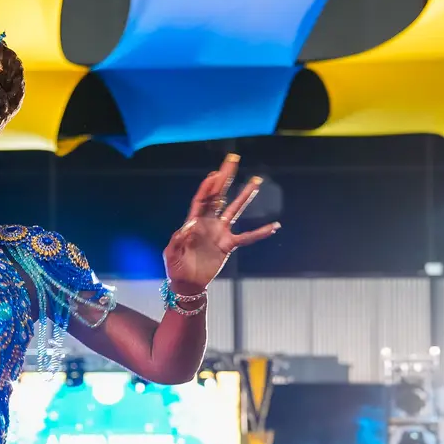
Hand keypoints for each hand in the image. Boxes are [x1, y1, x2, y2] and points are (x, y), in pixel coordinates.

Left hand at [165, 153, 279, 292]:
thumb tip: (189, 226)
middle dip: (225, 178)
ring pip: (235, 210)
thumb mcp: (170, 253)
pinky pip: (246, 238)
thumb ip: (177, 240)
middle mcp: (208, 223)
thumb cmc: (175, 266)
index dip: (207, 187)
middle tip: (233, 159)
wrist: (187, 283)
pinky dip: (259, 233)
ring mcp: (220, 232)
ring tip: (256, 180)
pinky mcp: (228, 245)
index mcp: (193, 222)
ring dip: (245, 196)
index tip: (214, 174)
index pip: (202, 200)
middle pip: (219, 195)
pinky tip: (273, 226)